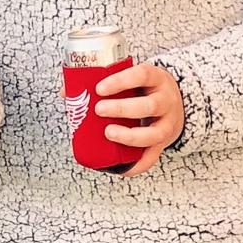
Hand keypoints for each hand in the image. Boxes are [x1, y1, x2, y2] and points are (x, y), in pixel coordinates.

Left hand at [94, 62, 184, 176]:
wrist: (176, 101)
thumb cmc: (146, 89)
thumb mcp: (132, 78)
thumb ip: (102, 81)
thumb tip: (66, 92)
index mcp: (156, 79)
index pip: (142, 75)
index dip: (121, 81)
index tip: (99, 88)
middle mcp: (166, 101)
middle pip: (149, 105)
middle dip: (122, 109)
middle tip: (99, 110)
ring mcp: (167, 123)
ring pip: (154, 133)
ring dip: (129, 137)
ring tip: (109, 134)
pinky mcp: (164, 142)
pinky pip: (152, 157)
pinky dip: (137, 165)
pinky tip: (122, 168)